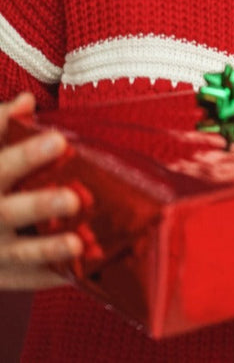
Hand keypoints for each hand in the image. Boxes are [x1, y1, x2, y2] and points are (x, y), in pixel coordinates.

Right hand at [0, 92, 82, 289]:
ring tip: (77, 243)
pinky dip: (50, 277)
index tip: (57, 139)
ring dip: (48, 248)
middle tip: (72, 198)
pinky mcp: (1, 274)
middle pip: (8, 211)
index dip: (25, 153)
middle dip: (39, 205)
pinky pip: (27, 278)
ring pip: (19, 251)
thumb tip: (24, 101)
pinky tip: (78, 273)